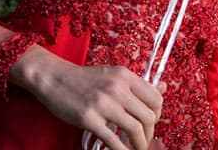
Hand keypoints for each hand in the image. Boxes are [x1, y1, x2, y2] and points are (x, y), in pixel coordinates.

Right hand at [12, 46, 164, 149]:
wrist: (54, 77)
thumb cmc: (84, 79)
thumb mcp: (113, 74)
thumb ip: (137, 84)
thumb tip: (164, 88)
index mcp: (125, 75)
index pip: (156, 98)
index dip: (157, 115)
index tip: (150, 122)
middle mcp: (116, 87)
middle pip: (148, 116)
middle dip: (150, 133)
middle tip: (144, 139)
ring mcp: (102, 103)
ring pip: (135, 130)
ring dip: (140, 145)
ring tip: (137, 149)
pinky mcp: (89, 118)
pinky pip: (113, 140)